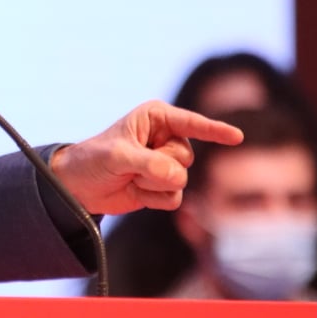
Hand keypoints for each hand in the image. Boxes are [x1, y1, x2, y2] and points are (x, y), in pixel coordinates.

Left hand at [50, 101, 243, 214]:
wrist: (79, 186)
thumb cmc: (93, 160)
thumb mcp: (116, 156)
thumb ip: (148, 162)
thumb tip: (177, 177)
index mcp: (156, 118)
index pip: (192, 123)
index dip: (214, 130)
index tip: (237, 137)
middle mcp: (167, 138)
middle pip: (185, 158)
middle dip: (157, 167)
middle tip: (130, 165)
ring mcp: (168, 164)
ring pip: (181, 180)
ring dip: (152, 184)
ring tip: (130, 176)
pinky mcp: (165, 187)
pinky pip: (175, 199)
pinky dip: (153, 199)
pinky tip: (134, 191)